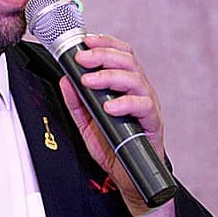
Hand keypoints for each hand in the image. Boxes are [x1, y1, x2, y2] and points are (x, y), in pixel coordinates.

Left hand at [58, 33, 165, 214]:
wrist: (128, 175)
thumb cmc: (112, 146)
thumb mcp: (86, 122)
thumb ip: (76, 102)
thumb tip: (65, 80)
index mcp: (125, 85)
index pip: (119, 53)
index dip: (104, 43)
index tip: (85, 41)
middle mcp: (138, 90)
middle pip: (127, 60)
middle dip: (102, 55)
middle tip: (82, 59)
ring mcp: (147, 104)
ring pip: (135, 79)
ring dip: (110, 76)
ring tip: (90, 81)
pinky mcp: (152, 122)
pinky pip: (143, 106)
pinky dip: (125, 103)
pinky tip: (109, 107)